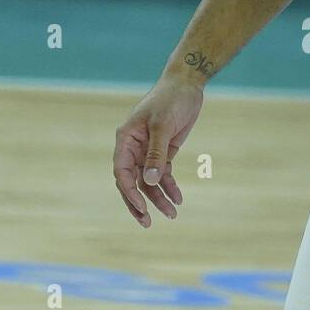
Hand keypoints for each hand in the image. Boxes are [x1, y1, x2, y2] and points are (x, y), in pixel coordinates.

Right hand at [113, 78, 202, 226]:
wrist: (187, 85)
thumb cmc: (171, 100)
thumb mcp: (163, 126)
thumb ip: (156, 154)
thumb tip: (150, 181)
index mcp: (126, 139)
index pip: (122, 171)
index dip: (129, 191)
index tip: (141, 207)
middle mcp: (134, 147)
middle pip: (132, 181)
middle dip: (139, 203)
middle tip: (147, 223)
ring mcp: (148, 151)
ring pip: (149, 181)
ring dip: (158, 198)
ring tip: (172, 214)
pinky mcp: (163, 151)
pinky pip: (163, 174)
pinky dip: (170, 187)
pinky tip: (179, 199)